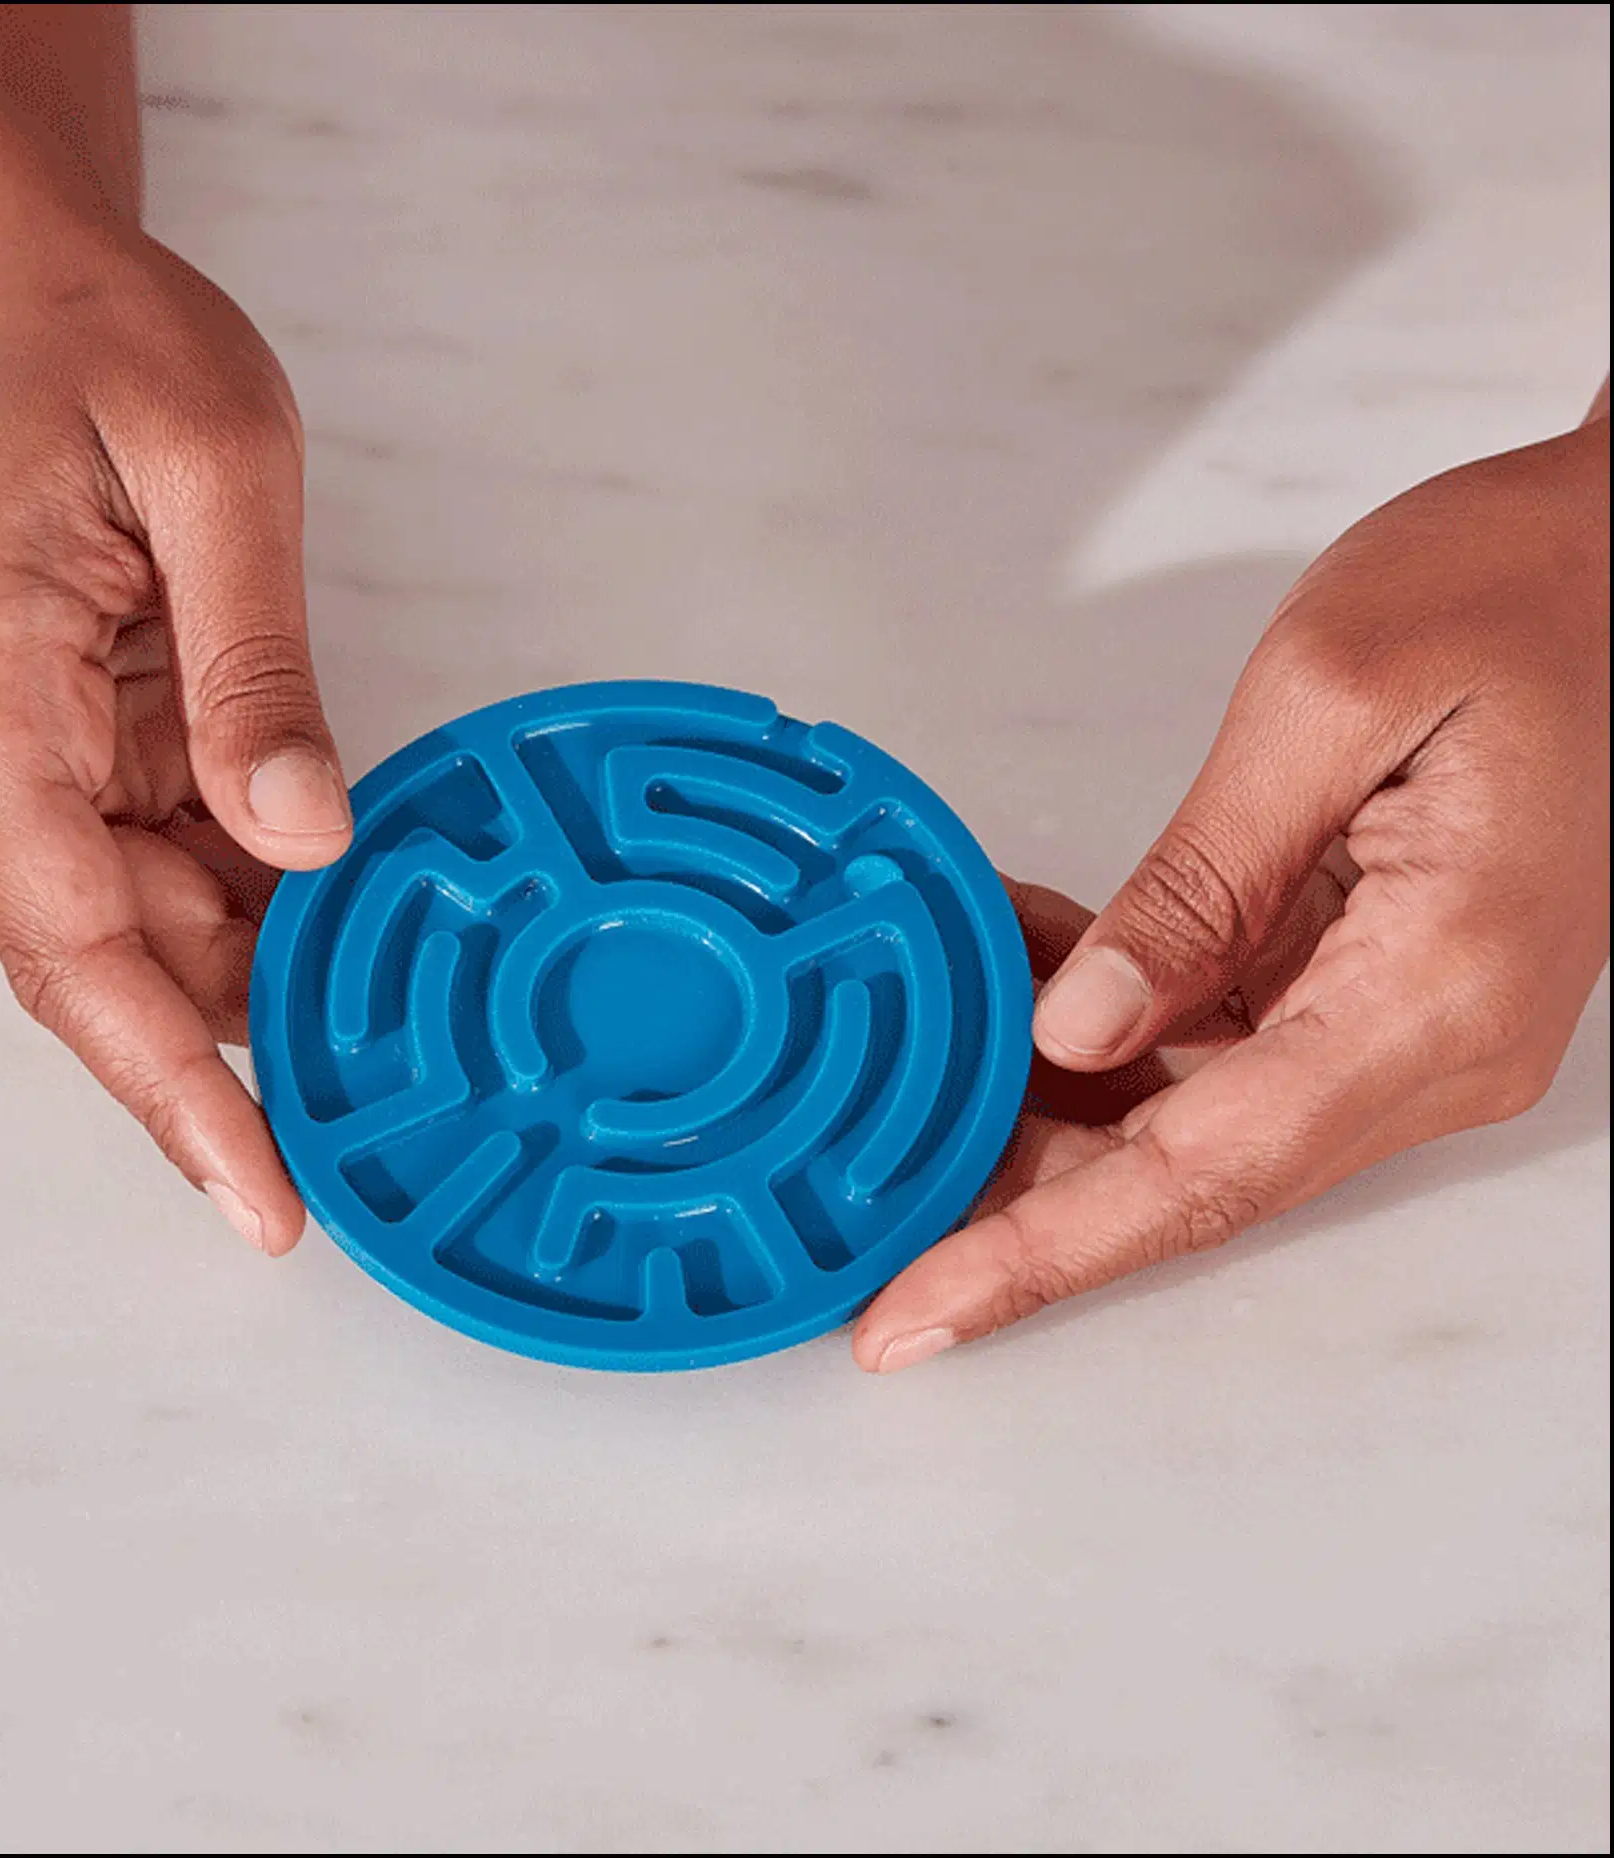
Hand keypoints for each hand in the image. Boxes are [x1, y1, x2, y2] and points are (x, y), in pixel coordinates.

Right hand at [0, 209, 351, 1254]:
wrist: (1, 271)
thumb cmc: (90, 340)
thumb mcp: (222, 473)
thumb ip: (261, 672)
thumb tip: (309, 843)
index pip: (71, 942)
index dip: (171, 1084)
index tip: (259, 1194)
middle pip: (98, 955)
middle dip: (237, 1033)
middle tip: (392, 1106)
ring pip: (123, 915)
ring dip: (245, 949)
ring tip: (385, 988)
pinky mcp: (28, 742)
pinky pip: (132, 850)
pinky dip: (229, 879)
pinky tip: (324, 890)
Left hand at [854, 406, 1611, 1370]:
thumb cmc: (1512, 587)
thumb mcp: (1324, 698)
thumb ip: (1196, 881)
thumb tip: (1079, 1029)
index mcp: (1439, 987)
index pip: (1205, 1169)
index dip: (1042, 1253)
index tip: (912, 1314)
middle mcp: (1445, 1042)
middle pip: (1196, 1175)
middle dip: (1018, 1212)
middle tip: (852, 1228)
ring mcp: (1420, 1023)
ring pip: (1198, 1125)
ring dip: (1045, 1120)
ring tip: (889, 1099)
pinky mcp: (1385, 983)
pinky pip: (1225, 1048)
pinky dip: (1104, 1034)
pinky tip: (996, 981)